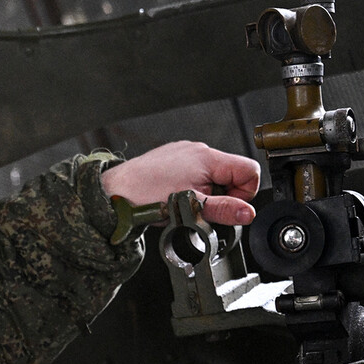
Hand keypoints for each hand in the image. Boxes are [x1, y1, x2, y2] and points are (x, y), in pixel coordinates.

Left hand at [100, 141, 260, 226]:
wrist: (114, 191)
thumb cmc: (144, 195)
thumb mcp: (191, 207)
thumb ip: (223, 210)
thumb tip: (247, 213)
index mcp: (207, 157)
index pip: (249, 171)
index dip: (244, 193)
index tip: (226, 207)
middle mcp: (197, 150)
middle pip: (232, 173)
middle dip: (223, 195)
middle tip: (201, 206)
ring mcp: (185, 152)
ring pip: (214, 175)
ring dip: (207, 192)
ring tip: (186, 201)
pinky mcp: (174, 158)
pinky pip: (196, 173)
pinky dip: (193, 186)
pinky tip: (177, 194)